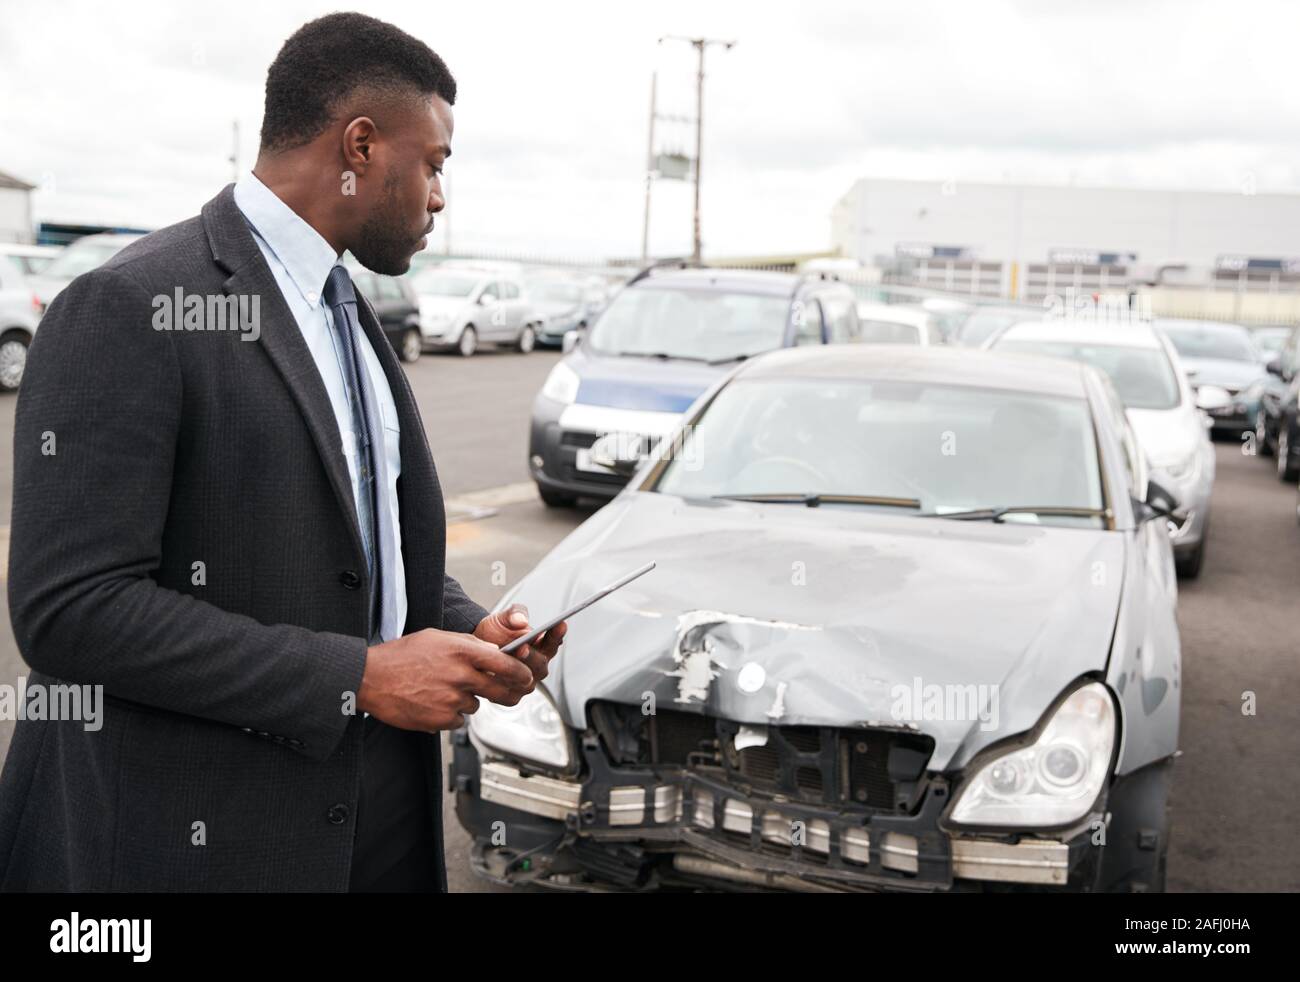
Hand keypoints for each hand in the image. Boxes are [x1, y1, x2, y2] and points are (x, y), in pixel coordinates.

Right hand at [357, 628, 535, 731]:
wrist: (371, 678)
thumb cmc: (402, 655)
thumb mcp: (438, 638)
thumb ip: (468, 645)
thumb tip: (493, 651)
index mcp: (462, 651)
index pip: (505, 663)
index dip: (520, 672)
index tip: (526, 676)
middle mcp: (460, 675)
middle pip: (500, 690)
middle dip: (509, 692)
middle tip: (511, 693)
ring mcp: (451, 699)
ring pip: (476, 705)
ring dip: (468, 700)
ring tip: (443, 690)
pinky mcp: (441, 719)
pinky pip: (459, 719)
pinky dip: (451, 714)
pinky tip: (433, 702)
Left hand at [473, 603, 566, 687]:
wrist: (476, 647)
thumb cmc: (495, 632)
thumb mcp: (504, 617)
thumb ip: (515, 614)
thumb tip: (521, 620)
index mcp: (542, 646)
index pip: (554, 641)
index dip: (557, 634)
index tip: (559, 624)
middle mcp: (538, 666)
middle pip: (540, 663)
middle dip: (532, 656)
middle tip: (523, 647)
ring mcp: (526, 682)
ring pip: (526, 680)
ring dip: (516, 671)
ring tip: (506, 661)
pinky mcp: (512, 696)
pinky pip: (510, 692)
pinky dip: (502, 683)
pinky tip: (494, 675)